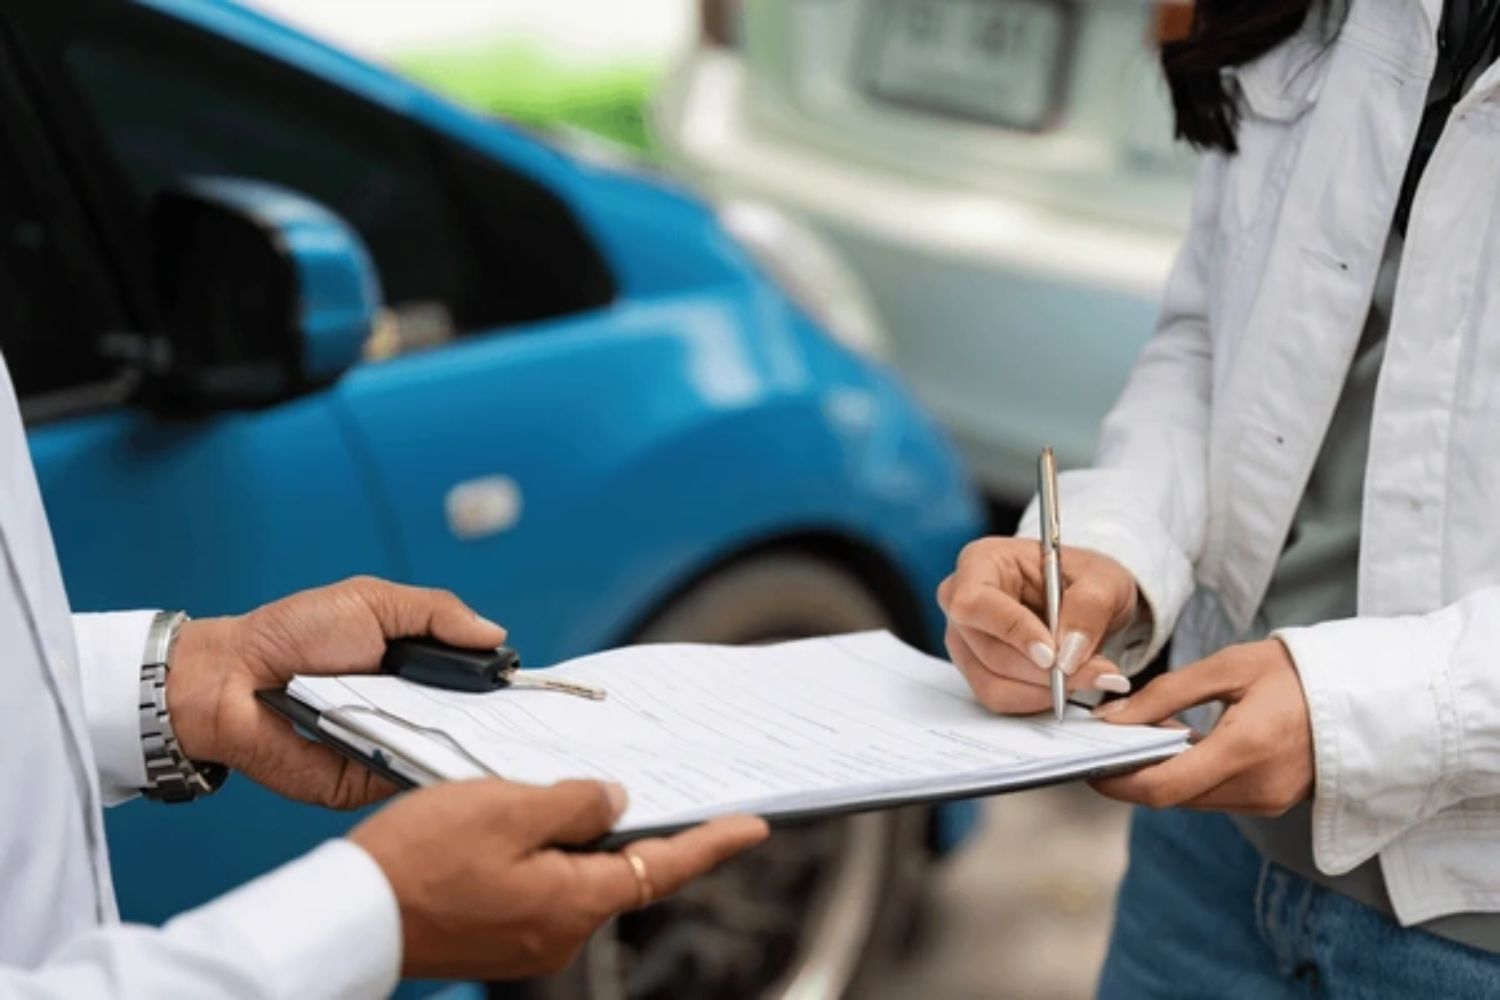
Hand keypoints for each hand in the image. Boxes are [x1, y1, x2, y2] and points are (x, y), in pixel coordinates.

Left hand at [166, 576, 507, 808]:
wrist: (230, 678)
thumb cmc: (294, 633)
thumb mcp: (374, 601)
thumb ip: (437, 612)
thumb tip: (497, 636)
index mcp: (415, 671)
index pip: (473, 687)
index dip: (501, 690)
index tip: (531, 695)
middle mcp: (407, 714)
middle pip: (467, 727)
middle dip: (493, 724)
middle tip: (519, 722)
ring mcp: (386, 751)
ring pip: (441, 758)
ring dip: (462, 748)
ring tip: (487, 740)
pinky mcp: (361, 784)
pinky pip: (402, 784)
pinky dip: (421, 773)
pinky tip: (442, 759)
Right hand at [350, 778, 769, 979]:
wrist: (348, 917)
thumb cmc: (420, 858)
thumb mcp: (507, 806)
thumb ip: (573, 803)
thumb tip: (615, 800)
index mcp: (575, 901)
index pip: (665, 867)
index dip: (713, 843)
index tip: (754, 825)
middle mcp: (560, 933)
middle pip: (619, 871)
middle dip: (630, 829)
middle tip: (643, 784)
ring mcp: (528, 942)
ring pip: (575, 878)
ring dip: (576, 839)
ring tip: (553, 793)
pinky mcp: (497, 939)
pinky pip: (541, 891)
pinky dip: (545, 857)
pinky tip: (518, 826)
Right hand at [938, 537, 1138, 713]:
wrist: (1086, 603)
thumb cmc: (1085, 579)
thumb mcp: (1104, 579)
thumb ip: (1090, 606)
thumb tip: (1069, 650)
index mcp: (981, 562)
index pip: (977, 603)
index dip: (1012, 632)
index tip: (1052, 655)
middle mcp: (962, 602)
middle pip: (989, 650)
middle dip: (1044, 671)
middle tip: (1098, 672)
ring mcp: (965, 640)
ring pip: (993, 682)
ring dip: (1046, 689)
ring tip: (1091, 675)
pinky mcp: (976, 670)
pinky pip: (1000, 698)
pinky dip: (1039, 699)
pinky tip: (1068, 681)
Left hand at [1089, 638, 1313, 815]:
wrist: (1365, 692)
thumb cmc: (1295, 671)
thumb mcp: (1227, 668)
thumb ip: (1164, 695)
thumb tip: (1113, 720)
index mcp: (1244, 749)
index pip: (1162, 788)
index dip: (1117, 783)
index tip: (1088, 765)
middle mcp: (1256, 786)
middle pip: (1172, 797)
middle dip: (1135, 774)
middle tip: (1112, 740)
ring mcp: (1267, 800)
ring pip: (1191, 799)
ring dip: (1163, 774)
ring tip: (1149, 733)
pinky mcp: (1272, 801)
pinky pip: (1215, 796)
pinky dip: (1191, 775)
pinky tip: (1184, 744)